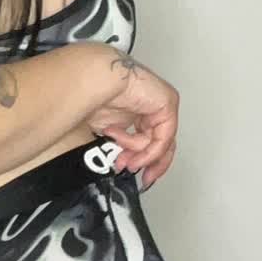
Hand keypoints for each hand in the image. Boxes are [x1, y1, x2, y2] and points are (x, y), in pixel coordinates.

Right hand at [86, 54, 177, 189]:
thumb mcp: (111, 134)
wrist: (95, 83)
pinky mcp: (167, 104)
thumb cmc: (93, 99)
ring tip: (121, 158)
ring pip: (162, 143)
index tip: (137, 174)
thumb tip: (126, 164)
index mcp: (140, 113)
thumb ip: (124, 147)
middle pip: (163, 143)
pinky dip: (148, 149)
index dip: (146, 160)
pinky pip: (163, 137)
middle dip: (150, 163)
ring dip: (140, 156)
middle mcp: (152, 109)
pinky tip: (131, 150)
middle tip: (143, 177)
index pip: (153, 141)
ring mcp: (162, 106)